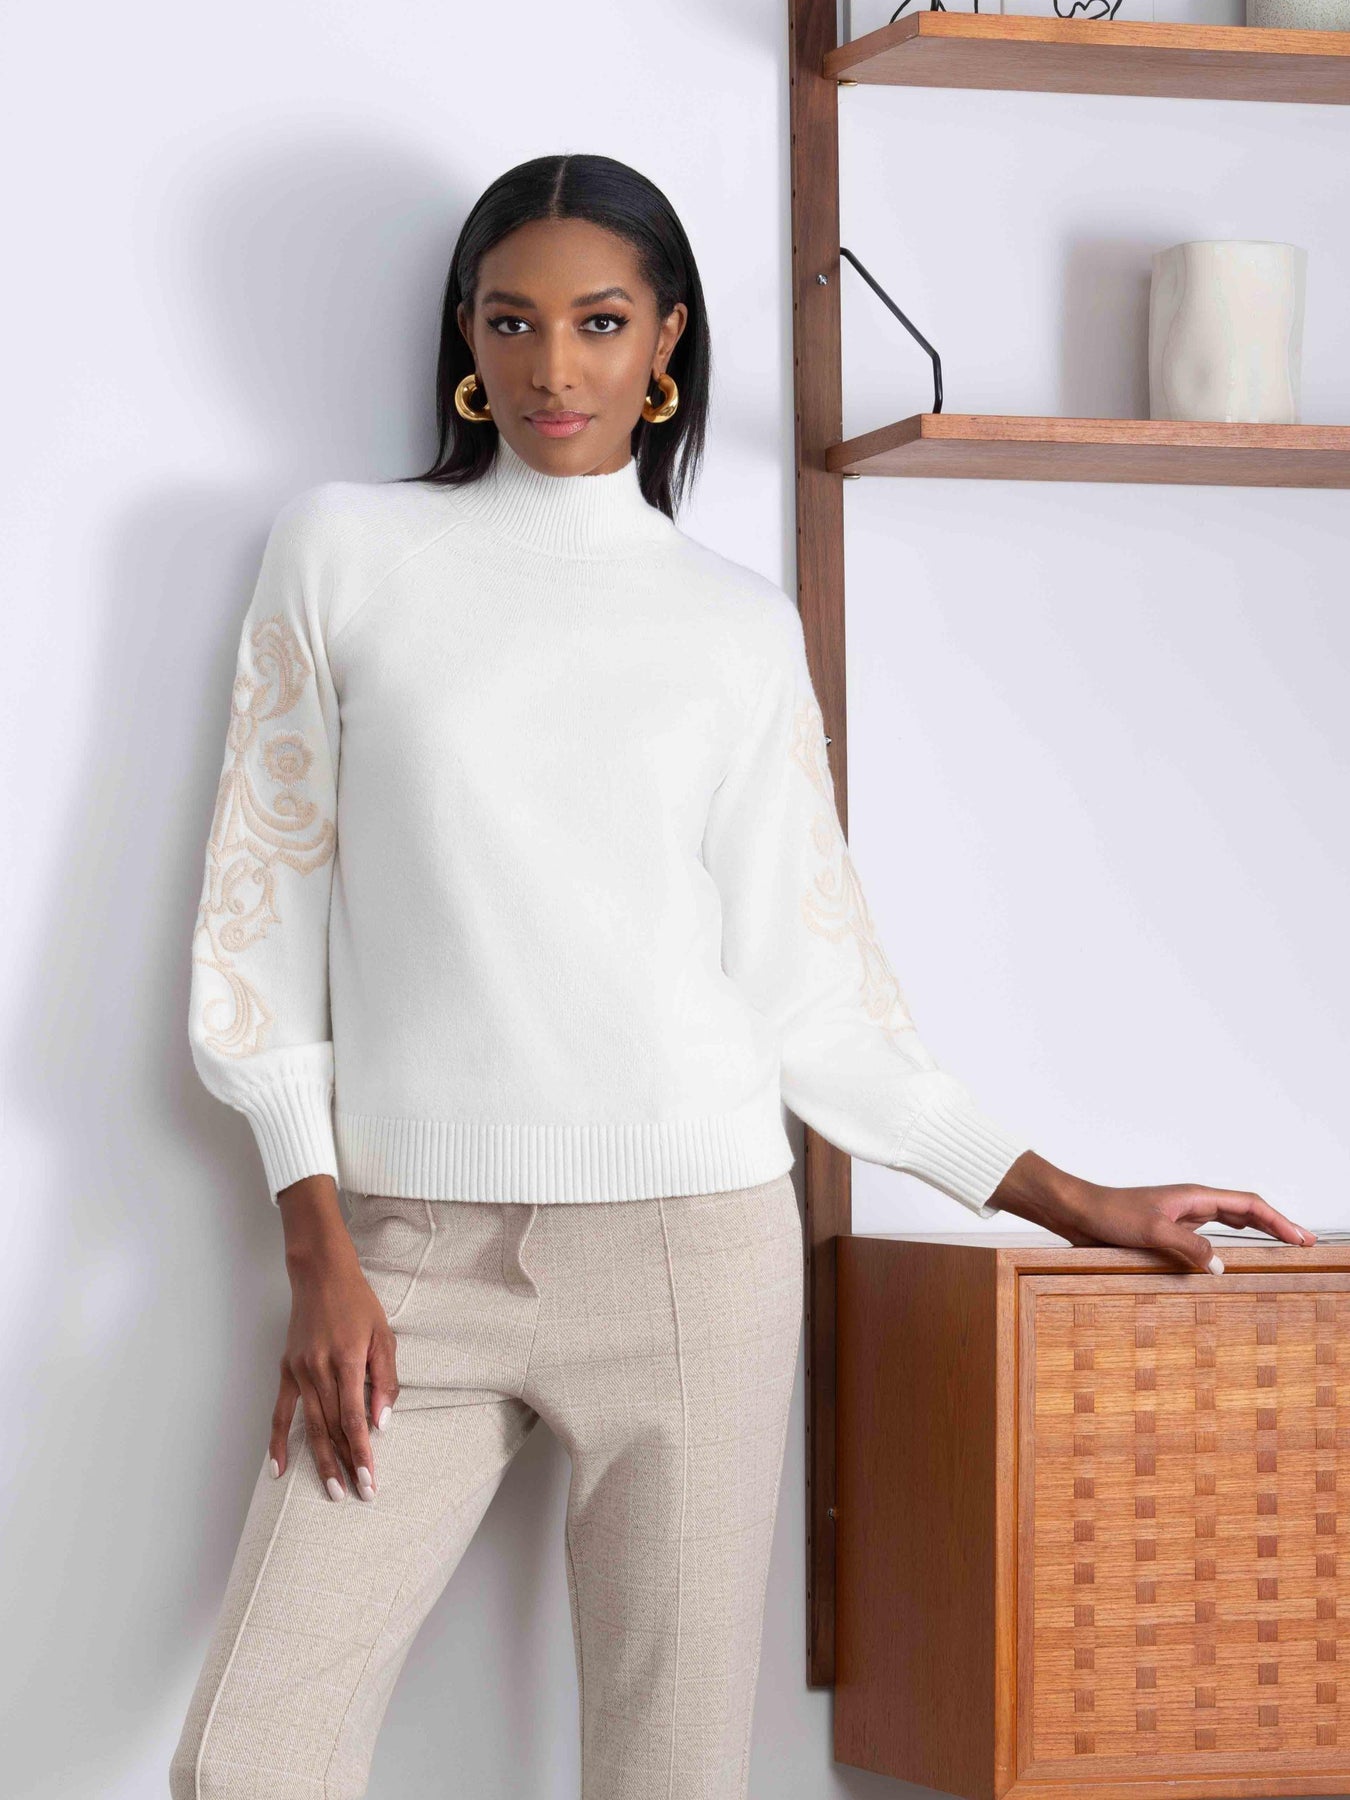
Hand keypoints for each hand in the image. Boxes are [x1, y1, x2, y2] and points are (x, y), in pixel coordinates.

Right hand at [270, 1175, 400, 1500]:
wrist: (321, 1275)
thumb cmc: (358, 1303)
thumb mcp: (383, 1335)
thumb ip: (385, 1380)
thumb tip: (383, 1423)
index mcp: (346, 1360)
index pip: (355, 1418)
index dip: (363, 1452)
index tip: (370, 1480)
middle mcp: (318, 1370)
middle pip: (333, 1428)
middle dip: (346, 1465)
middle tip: (357, 1495)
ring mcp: (298, 1372)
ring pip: (310, 1426)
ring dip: (320, 1461)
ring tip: (332, 1491)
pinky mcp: (286, 1371)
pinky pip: (280, 1412)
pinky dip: (278, 1442)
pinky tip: (278, 1469)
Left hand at [991, 1149, 1317, 1273]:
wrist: (1078, 1211)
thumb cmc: (1110, 1214)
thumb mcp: (1151, 1231)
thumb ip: (1187, 1247)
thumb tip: (1221, 1266)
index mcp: (1195, 1197)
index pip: (1249, 1205)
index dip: (1279, 1221)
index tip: (1302, 1238)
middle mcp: (1192, 1205)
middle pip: (1245, 1211)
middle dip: (1275, 1225)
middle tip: (1303, 1243)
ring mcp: (1180, 1217)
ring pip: (1228, 1222)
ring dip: (1255, 1232)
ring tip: (1279, 1246)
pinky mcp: (1167, 1231)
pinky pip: (1206, 1237)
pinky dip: (1226, 1243)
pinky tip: (1228, 1256)